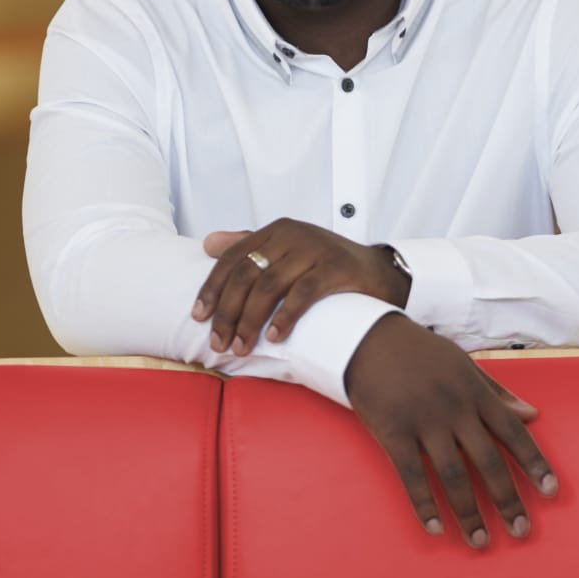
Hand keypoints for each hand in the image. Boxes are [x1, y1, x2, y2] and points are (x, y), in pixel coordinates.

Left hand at [192, 218, 406, 354]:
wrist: (379, 273)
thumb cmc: (327, 265)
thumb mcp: (286, 250)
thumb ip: (248, 245)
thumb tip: (207, 243)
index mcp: (276, 230)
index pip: (232, 257)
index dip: (212, 287)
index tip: (199, 316)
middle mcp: (292, 234)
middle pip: (246, 274)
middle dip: (227, 311)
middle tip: (219, 343)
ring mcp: (314, 249)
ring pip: (269, 286)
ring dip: (250, 321)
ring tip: (241, 347)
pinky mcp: (335, 268)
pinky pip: (302, 294)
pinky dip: (285, 317)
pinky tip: (274, 338)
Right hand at [343, 312, 557, 549]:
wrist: (369, 338)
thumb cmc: (421, 351)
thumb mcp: (464, 364)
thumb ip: (498, 391)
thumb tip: (532, 415)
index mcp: (475, 392)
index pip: (513, 432)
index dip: (534, 463)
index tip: (551, 491)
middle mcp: (455, 409)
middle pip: (488, 462)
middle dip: (507, 499)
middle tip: (521, 531)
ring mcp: (423, 421)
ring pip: (453, 475)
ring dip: (469, 512)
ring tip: (481, 541)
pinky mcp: (393, 431)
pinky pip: (412, 475)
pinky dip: (425, 504)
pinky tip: (436, 528)